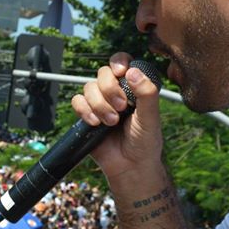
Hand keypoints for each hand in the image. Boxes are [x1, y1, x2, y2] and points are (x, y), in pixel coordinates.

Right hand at [71, 53, 163, 176]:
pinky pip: (77, 101)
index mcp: (133, 86)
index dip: (118, 62)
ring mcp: (100, 102)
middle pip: (102, 73)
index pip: (122, 62)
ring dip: (99, 104)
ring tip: (111, 122)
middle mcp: (115, 91)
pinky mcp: (86, 115)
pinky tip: (95, 124)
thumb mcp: (151, 117)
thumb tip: (133, 71)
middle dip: (110, 89)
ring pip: (88, 87)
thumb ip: (147, 94)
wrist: (130, 166)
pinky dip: (85, 111)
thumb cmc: (145, 141)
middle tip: (121, 108)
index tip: (121, 73)